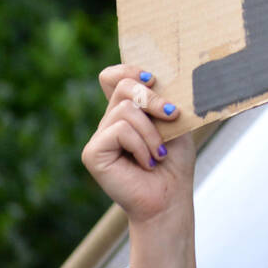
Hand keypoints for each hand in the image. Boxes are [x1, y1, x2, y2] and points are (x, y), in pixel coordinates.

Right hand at [81, 64, 195, 267]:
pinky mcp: (93, 153)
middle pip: (123, 85)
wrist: (170, 197)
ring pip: (126, 109)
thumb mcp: (173, 122)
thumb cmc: (174, 161)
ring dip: (152, 132)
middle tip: (172, 115)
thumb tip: (151, 78)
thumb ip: (160, 99)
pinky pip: (120, 130)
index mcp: (126, 111)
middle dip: (153, 98)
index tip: (154, 80)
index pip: (113, 76)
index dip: (130, 69)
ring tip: (159, 153)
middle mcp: (109, 121)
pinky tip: (147, 163)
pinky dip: (141, 145)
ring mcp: (99, 137)